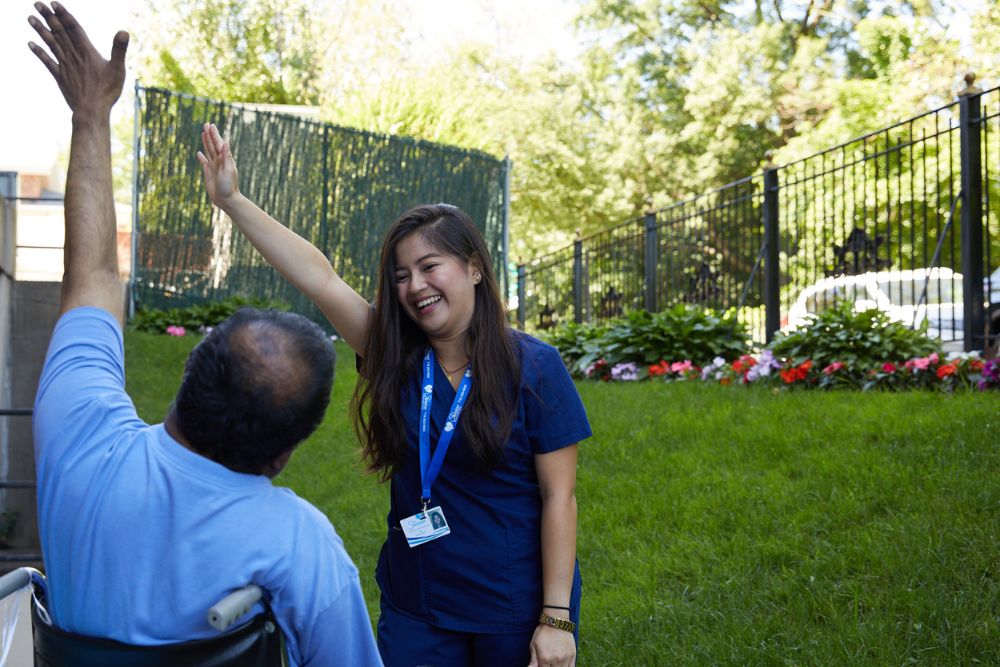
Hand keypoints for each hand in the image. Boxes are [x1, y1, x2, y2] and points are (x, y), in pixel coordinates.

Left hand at [27, 2, 127, 118]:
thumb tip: (124, 32)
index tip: (54, 3)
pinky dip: (38, 52)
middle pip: (59, 32)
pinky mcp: (60, 76)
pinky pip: (47, 61)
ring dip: (40, 30)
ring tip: (30, 18)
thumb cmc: (107, 91)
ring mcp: (64, 65)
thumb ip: (119, 49)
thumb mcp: (118, 69)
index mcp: (87, 51)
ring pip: (50, 43)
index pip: (73, 28)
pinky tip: (30, 44)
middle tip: (38, 3)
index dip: (63, 15)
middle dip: (48, 17)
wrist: (91, 110)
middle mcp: (73, 55)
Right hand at [197, 123, 240, 207]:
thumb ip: (227, 156)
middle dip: (210, 135)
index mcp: (225, 159)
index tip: (211, 125)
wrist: (226, 200)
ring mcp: (214, 167)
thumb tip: (225, 143)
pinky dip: (201, 157)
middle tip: (206, 124)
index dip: (215, 134)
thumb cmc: (229, 186)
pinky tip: (199, 153)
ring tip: (203, 133)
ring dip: (206, 142)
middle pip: (213, 145)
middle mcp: (219, 161)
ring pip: (209, 151)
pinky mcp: (208, 173)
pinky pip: (204, 163)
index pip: (219, 143)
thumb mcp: (229, 170)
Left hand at [527, 624, 575, 666]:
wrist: (556, 621)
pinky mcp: (573, 655)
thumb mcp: (534, 645)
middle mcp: (556, 660)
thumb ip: (533, 660)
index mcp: (544, 658)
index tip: (542, 664)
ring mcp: (566, 658)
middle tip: (548, 662)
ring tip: (553, 662)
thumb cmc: (543, 632)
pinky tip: (562, 664)